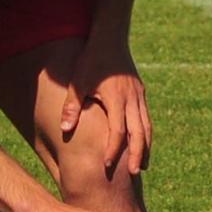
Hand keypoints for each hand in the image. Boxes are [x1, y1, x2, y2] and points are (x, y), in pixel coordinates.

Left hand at [59, 35, 152, 175]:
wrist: (111, 38)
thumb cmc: (91, 59)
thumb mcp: (77, 81)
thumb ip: (72, 106)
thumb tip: (64, 130)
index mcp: (117, 97)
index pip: (118, 130)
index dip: (114, 149)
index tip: (107, 165)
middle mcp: (132, 98)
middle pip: (140, 132)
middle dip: (138, 154)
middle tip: (135, 174)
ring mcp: (139, 96)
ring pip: (147, 126)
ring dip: (146, 147)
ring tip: (142, 166)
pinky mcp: (140, 93)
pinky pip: (146, 118)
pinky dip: (146, 134)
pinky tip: (142, 145)